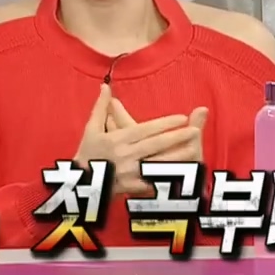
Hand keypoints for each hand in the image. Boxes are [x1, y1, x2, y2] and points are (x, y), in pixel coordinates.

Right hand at [74, 84, 194, 194]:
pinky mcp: (131, 189)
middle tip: (196, 131)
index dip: (165, 124)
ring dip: (178, 158)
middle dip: (177, 138)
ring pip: (157, 164)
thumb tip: (105, 86)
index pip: (146, 129)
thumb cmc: (86, 154)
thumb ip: (101, 107)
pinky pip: (152, 183)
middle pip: (156, 145)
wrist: (78, 184)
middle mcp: (124, 155)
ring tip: (195, 150)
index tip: (182, 118)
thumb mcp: (91, 129)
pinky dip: (167, 179)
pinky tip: (183, 175)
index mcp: (117, 139)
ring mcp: (129, 173)